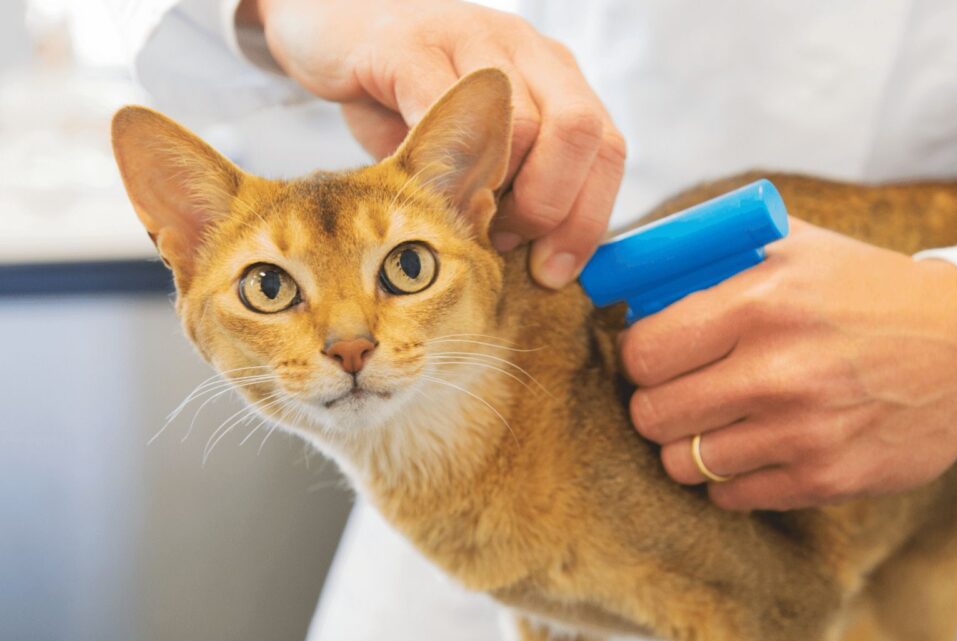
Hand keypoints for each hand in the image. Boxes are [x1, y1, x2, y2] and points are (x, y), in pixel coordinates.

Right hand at [238, 0, 625, 288]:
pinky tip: (422, 188)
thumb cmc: (404, 98)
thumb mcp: (469, 147)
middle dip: (550, 208)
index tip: (553, 272)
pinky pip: (447, 110)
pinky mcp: (411, 45)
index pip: (606, 149)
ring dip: (496, 193)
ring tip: (459, 218)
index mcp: (555, 77)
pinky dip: (441, 164)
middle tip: (505, 242)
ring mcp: (473, 39)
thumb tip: (533, 263)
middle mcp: (527, 50)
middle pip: (581, 132)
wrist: (329, 31)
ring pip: (523, 126)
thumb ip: (507, 190)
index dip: (587, 220)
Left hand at [619, 219, 956, 510]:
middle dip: (655, 402)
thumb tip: (632, 274)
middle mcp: (778, 371)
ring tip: (714, 421)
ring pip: (683, 462)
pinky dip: (728, 477)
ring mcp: (803, 432)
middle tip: (678, 391)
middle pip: (653, 413)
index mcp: (762, 303)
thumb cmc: (866, 292)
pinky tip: (753, 447)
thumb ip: (713, 254)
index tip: (654, 355)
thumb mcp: (796, 246)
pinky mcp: (826, 480)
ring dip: (688, 444)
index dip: (639, 355)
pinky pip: (730, 496)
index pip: (644, 351)